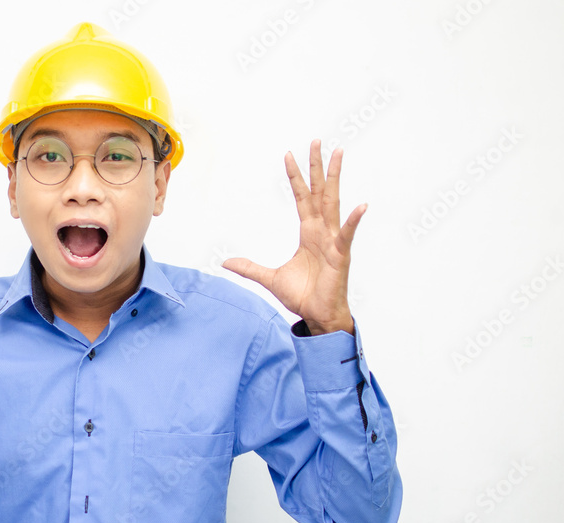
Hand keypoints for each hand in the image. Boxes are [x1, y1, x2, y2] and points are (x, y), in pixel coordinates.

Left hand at [223, 139, 364, 334]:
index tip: (290, 155)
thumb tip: (227, 262)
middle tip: (316, 141)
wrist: (317, 316)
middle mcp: (322, 232)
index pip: (302, 198)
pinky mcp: (340, 256)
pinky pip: (346, 235)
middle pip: (319, 192)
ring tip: (338, 155)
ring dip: (335, 178)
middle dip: (317, 167)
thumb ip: (249, 268)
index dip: (296, 177)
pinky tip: (360, 206)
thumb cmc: (303, 296)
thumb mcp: (270, 278)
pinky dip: (353, 221)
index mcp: (309, 233)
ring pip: (333, 203)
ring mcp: (333, 242)